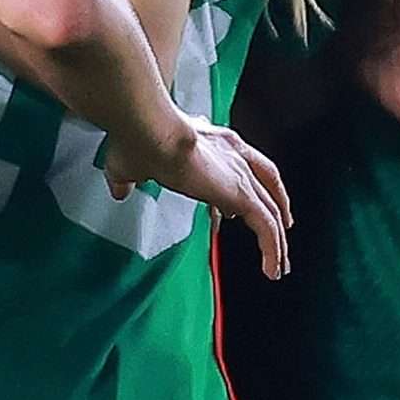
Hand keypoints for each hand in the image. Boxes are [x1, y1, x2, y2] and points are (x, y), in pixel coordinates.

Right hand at [107, 108, 293, 277]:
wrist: (148, 129)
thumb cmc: (137, 140)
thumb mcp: (128, 163)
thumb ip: (126, 178)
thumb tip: (119, 190)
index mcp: (211, 140)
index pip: (237, 168)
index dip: (240, 193)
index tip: (234, 216)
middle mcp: (233, 153)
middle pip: (267, 188)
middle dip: (276, 212)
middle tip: (280, 235)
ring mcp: (239, 174)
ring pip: (271, 212)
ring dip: (277, 242)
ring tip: (278, 266)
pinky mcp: (241, 193)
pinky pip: (267, 228)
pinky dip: (272, 251)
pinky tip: (271, 270)